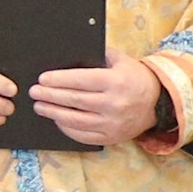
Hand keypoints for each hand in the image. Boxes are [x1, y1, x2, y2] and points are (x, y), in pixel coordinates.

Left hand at [29, 53, 166, 149]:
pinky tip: (56, 120)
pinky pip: (83, 135)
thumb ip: (97, 55)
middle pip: (74, 100)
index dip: (58, 80)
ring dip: (53, 113)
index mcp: (115, 82)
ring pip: (75, 120)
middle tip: (34, 92)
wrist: (158, 102)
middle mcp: (113, 104)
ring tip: (39, 106)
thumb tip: (68, 54)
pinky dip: (66, 128)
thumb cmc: (134, 77)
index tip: (42, 79)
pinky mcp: (110, 137)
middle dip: (50, 96)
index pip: (80, 81)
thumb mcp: (120, 60)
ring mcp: (112, 123)